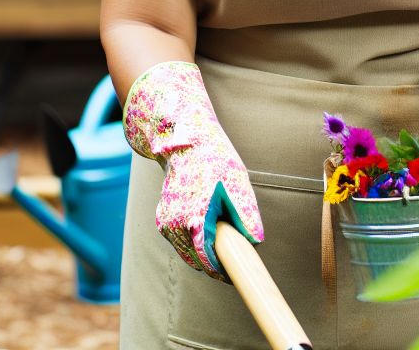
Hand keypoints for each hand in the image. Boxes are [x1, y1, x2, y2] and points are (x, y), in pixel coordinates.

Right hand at [124, 61, 263, 278]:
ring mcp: (166, 222)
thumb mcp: (238, 183)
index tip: (235, 276)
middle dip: (215, 262)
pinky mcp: (163, 220)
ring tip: (221, 236)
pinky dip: (193, 242)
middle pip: (197, 259)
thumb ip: (246, 216)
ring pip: (187, 252)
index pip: (207, 258)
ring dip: (203, 253)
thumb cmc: (214, 160)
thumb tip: (255, 243)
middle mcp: (175, 222)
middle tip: (234, 257)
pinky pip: (180, 241)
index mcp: (195, 214)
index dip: (222, 271)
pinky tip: (206, 228)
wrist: (184, 141)